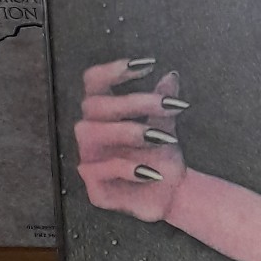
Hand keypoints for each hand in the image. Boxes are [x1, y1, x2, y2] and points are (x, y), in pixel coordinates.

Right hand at [74, 58, 187, 222]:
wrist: (171, 196)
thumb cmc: (162, 158)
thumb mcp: (167, 128)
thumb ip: (164, 103)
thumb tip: (170, 76)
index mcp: (103, 116)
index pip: (94, 82)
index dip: (113, 70)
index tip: (147, 64)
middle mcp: (91, 135)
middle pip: (95, 105)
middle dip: (134, 102)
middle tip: (169, 105)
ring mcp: (89, 160)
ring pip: (92, 132)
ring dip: (128, 130)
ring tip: (161, 137)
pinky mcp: (94, 188)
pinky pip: (101, 169)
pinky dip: (129, 167)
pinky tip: (153, 172)